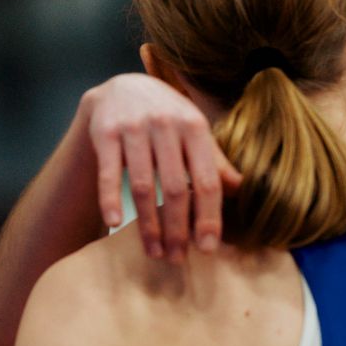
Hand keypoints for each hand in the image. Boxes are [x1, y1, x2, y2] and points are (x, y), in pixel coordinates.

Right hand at [81, 75, 241, 262]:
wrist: (124, 87)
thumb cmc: (168, 117)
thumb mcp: (195, 131)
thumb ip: (215, 160)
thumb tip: (240, 190)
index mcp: (195, 127)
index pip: (207, 180)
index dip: (209, 216)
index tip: (208, 248)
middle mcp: (166, 125)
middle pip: (175, 188)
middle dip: (178, 229)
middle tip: (178, 258)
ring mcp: (134, 128)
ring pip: (142, 186)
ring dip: (148, 224)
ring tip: (154, 252)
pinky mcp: (105, 132)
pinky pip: (109, 172)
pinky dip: (110, 199)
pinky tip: (115, 224)